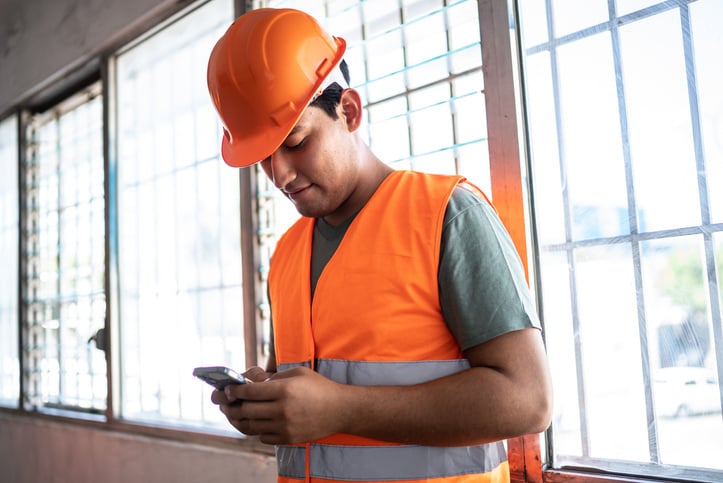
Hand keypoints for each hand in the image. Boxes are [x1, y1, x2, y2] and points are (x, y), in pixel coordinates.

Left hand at [213, 366, 347, 444]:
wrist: (340, 410)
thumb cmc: (319, 387)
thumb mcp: (297, 373)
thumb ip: (273, 378)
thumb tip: (251, 382)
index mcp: (284, 390)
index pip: (249, 392)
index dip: (234, 390)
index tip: (228, 389)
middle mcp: (283, 410)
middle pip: (246, 410)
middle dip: (231, 406)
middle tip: (226, 402)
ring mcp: (285, 427)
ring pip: (251, 426)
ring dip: (239, 420)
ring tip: (235, 414)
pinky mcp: (288, 439)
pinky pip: (262, 437)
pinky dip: (255, 430)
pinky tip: (255, 422)